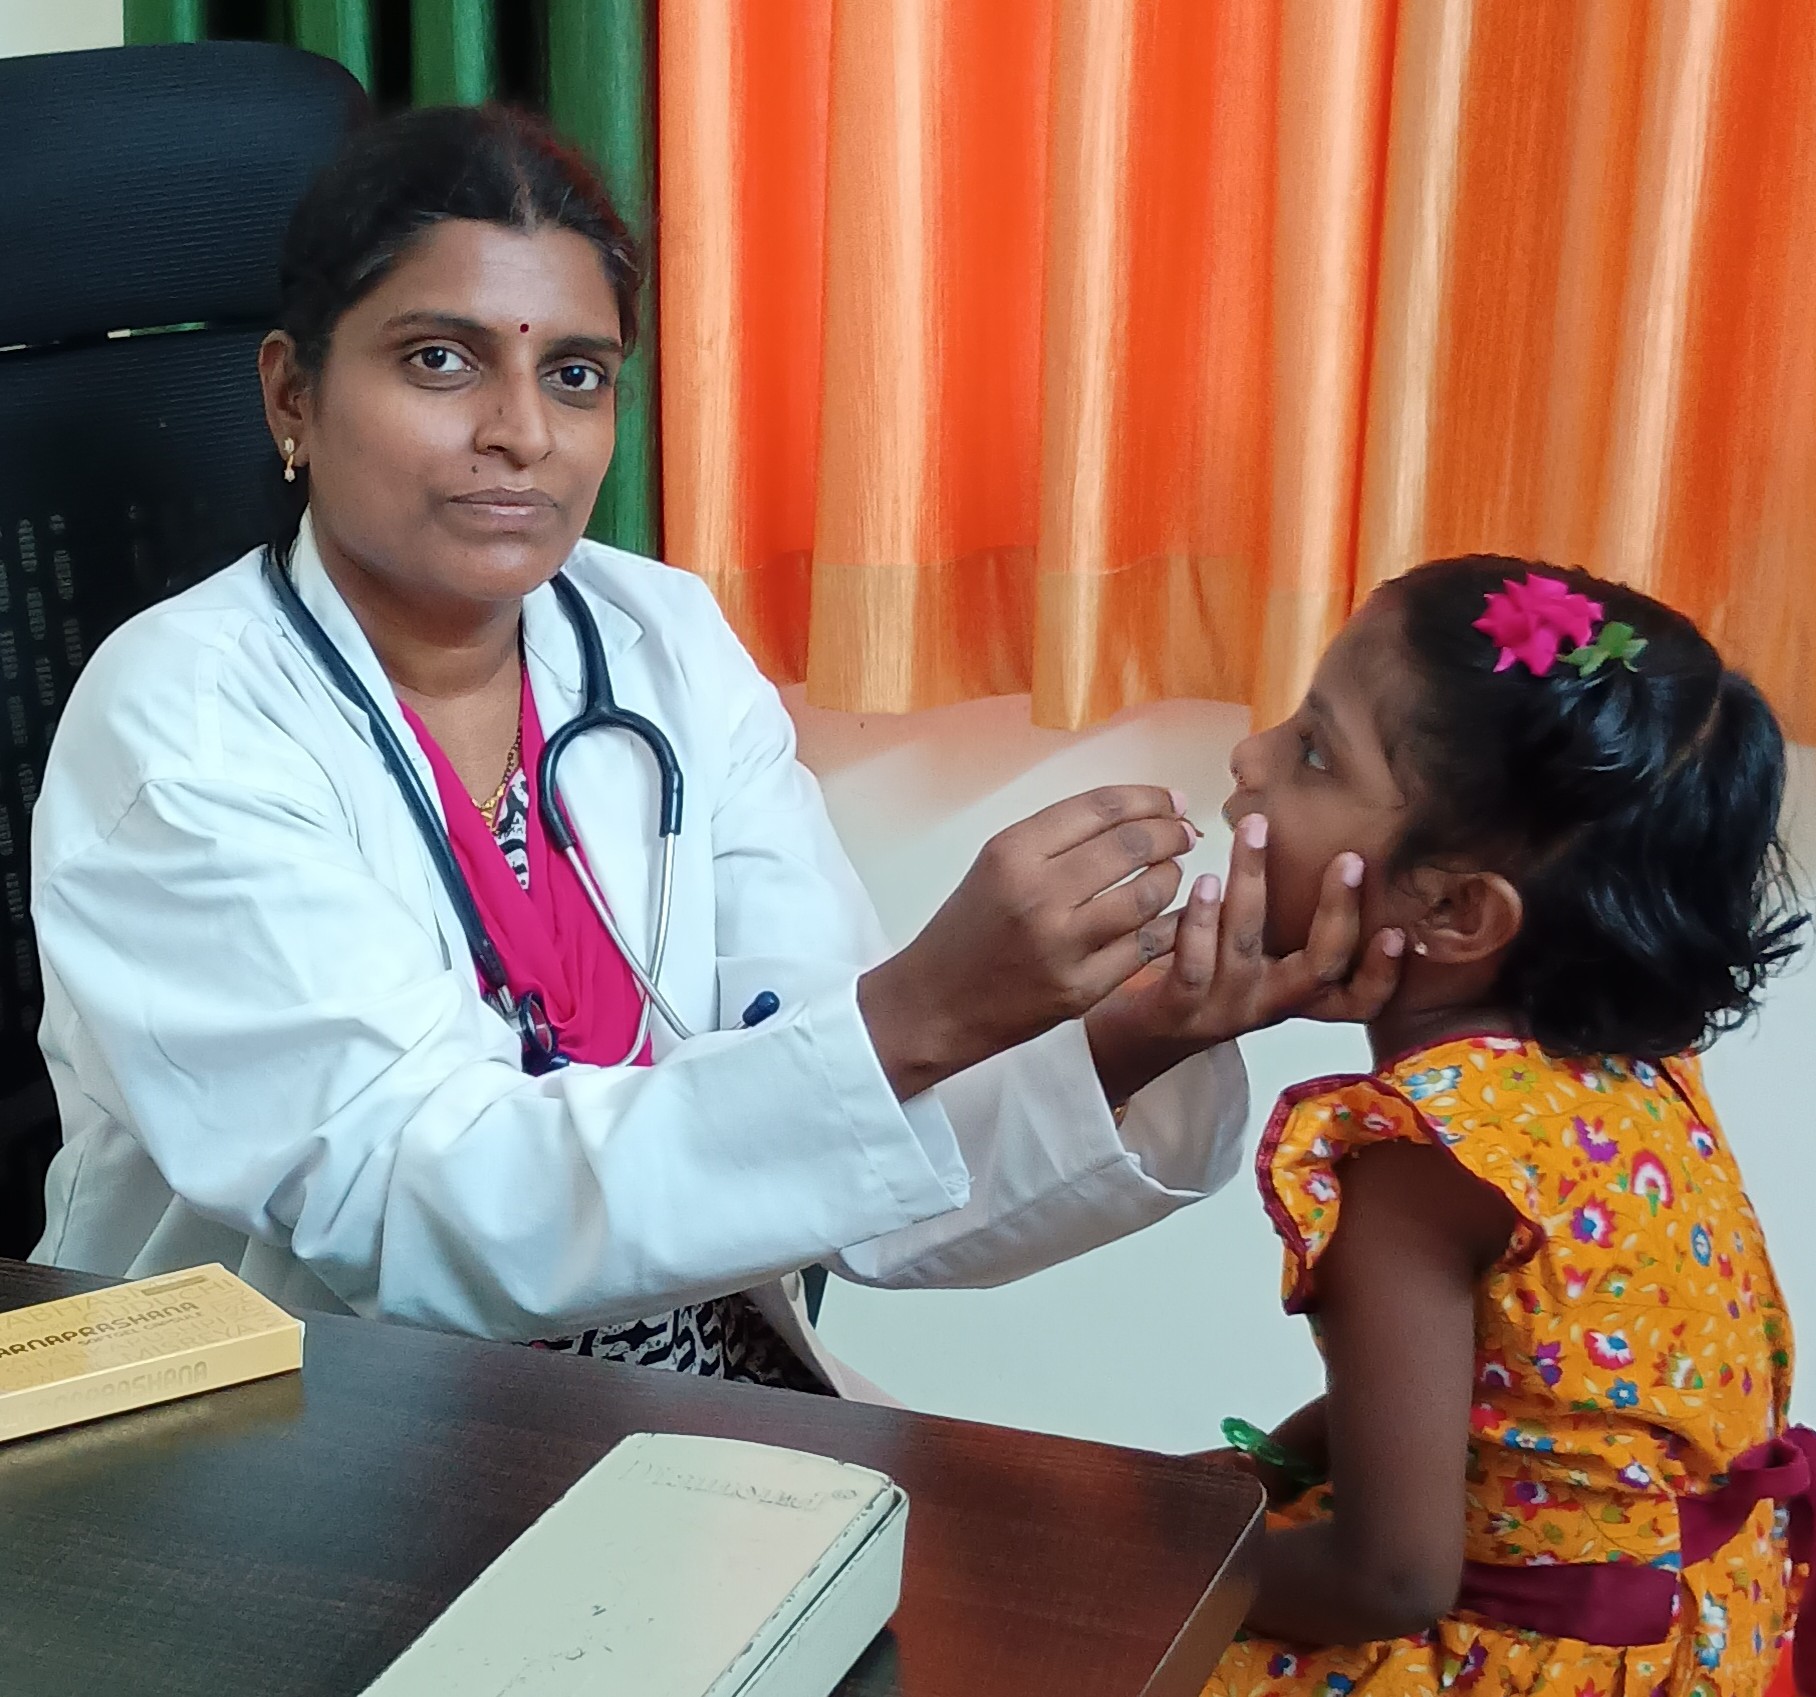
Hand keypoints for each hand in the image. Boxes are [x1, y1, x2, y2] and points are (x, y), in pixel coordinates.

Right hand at [858, 786, 1194, 1099]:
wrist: (935, 1004)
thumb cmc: (969, 928)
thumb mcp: (996, 865)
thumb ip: (1058, 838)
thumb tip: (1140, 812)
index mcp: (1012, 853)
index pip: (1101, 807)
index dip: (1150, 798)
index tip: (1172, 800)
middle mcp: (1038, 894)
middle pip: (1132, 845)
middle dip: (1172, 833)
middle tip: (1184, 834)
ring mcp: (1062, 945)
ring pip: (1148, 894)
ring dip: (1172, 876)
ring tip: (1171, 872)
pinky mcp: (1081, 988)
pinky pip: (1147, 946)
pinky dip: (1170, 925)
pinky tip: (1170, 916)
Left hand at [1084, 816, 1403, 1103]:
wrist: (1147, 1030)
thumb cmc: (1212, 974)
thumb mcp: (1263, 959)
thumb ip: (1293, 925)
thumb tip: (1330, 846)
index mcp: (1296, 996)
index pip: (1359, 1002)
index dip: (1384, 974)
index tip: (1399, 930)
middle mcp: (1269, 1005)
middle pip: (1319, 968)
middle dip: (1338, 912)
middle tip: (1350, 859)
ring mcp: (1224, 1008)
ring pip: (1246, 947)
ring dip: (1252, 885)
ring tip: (1254, 835)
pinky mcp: (1179, 1008)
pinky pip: (1193, 965)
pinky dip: (1199, 921)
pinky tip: (1204, 882)